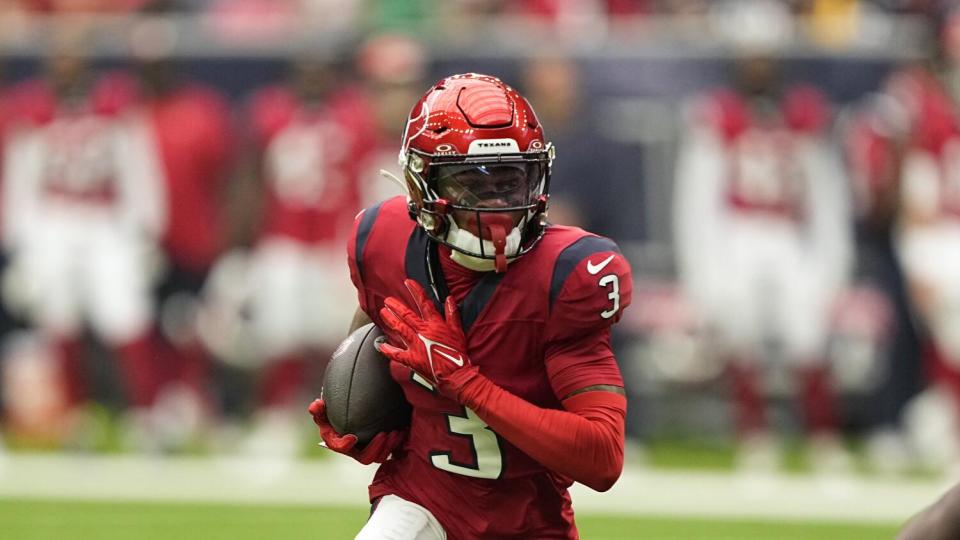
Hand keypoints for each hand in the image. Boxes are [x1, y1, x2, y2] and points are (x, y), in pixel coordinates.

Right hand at [307, 399, 404, 464]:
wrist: (353, 412)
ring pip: (380, 456)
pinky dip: (397, 442)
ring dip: (388, 446)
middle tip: (383, 434)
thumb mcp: (324, 408)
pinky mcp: (380, 447)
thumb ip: (318, 408)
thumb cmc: (335, 410)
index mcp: (338, 441)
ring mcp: (368, 449)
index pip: (338, 447)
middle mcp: (354, 450)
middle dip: (375, 448)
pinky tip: (403, 429)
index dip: (344, 445)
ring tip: (395, 433)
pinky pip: (390, 450)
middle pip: (364, 458)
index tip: (352, 437)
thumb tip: (315, 405)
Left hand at [379, 279, 476, 397]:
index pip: (424, 303)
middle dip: (396, 307)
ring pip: (400, 329)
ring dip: (390, 320)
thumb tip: (449, 299)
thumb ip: (452, 314)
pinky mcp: (411, 359)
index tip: (408, 283)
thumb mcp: (458, 331)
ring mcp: (415, 345)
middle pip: (407, 316)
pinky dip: (388, 349)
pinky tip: (381, 345)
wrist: (455, 374)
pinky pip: (396, 353)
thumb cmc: (458, 354)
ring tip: (383, 313)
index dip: (416, 291)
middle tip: (387, 301)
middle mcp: (423, 332)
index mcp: (435, 325)